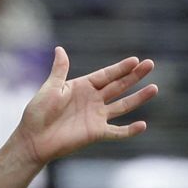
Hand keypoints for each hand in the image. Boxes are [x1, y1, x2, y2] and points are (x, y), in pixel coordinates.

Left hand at [12, 47, 157, 166]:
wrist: (34, 138)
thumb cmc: (38, 111)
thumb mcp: (50, 88)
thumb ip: (60, 70)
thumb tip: (60, 49)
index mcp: (82, 86)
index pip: (106, 75)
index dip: (120, 68)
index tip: (135, 60)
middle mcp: (93, 100)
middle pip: (118, 86)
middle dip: (134, 76)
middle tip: (150, 65)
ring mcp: (96, 116)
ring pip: (123, 106)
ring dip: (138, 98)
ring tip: (154, 88)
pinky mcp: (96, 133)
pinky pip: (117, 132)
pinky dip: (129, 130)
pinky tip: (143, 125)